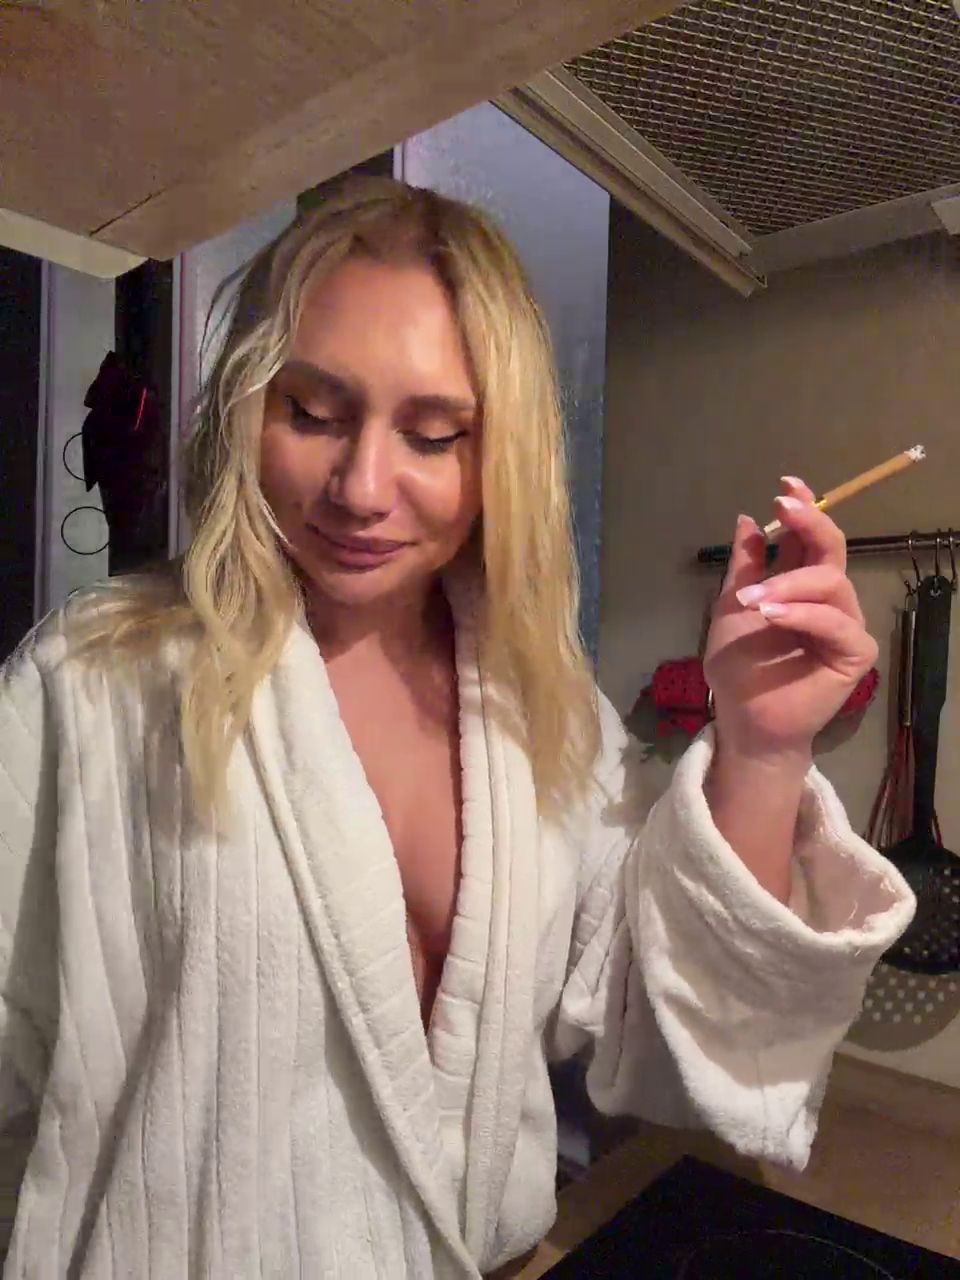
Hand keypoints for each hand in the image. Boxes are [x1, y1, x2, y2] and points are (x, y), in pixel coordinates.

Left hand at [703, 477, 878, 768]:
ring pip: (831, 583)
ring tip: (754, 601)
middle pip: (833, 549)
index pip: (810, 538)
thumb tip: (746, 520)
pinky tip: (774, 616)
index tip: (785, 486)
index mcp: (800, 583)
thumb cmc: (738, 667)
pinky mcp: (854, 654)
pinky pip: (836, 623)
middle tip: (781, 509)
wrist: (744, 718)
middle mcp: (828, 598)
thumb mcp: (731, 607)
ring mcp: (844, 624)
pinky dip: (804, 615)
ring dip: (789, 584)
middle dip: (808, 523)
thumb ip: (745, 567)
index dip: (803, 508)